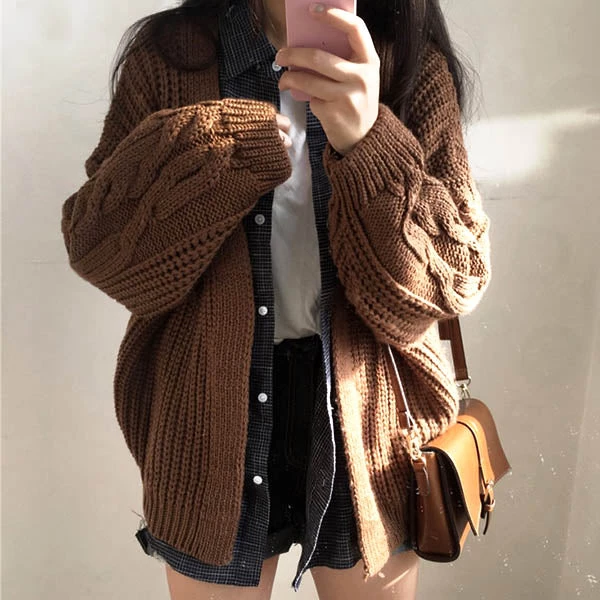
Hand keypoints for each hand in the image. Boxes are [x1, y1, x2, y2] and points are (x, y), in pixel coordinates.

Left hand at [274, 2, 379, 155]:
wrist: (364, 138)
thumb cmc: (356, 101)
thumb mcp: (359, 77)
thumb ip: (343, 60)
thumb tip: (308, 43)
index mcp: (369, 61)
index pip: (355, 29)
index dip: (334, 16)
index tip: (313, 10)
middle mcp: (361, 77)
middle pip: (318, 57)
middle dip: (293, 54)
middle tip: (280, 55)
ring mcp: (348, 96)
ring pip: (308, 80)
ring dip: (289, 78)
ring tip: (283, 79)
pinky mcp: (334, 113)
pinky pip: (311, 99)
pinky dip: (304, 98)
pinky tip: (304, 99)